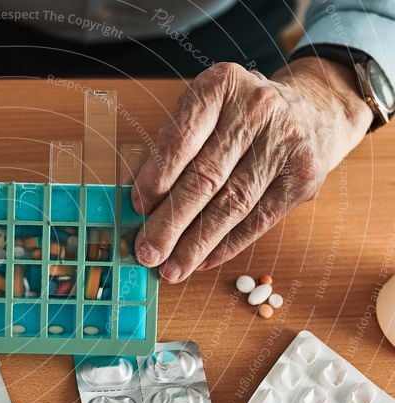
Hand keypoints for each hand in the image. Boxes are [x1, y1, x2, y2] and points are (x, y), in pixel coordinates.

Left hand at [131, 57, 372, 282]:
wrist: (313, 109)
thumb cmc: (240, 116)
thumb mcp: (205, 114)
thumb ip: (170, 151)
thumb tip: (136, 201)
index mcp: (221, 86)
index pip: (182, 138)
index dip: (157, 178)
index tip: (136, 208)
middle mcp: (257, 110)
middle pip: (206, 177)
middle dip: (171, 222)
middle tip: (147, 252)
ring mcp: (285, 143)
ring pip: (232, 205)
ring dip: (196, 243)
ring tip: (170, 268)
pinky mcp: (303, 178)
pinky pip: (258, 220)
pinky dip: (226, 245)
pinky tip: (201, 261)